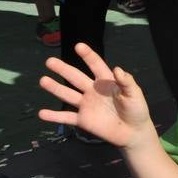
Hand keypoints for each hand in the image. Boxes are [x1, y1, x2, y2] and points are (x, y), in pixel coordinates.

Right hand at [38, 42, 154, 148]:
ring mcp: (86, 105)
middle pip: (76, 77)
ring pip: (68, 95)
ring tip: (43, 80)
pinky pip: (66, 117)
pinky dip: (54, 116)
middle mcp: (93, 91)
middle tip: (49, 61)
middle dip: (63, 69)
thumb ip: (127, 82)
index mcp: (106, 81)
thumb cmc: (136, 109)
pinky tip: (41, 113)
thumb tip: (117, 68)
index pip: (96, 65)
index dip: (88, 56)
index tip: (78, 46)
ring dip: (55, 88)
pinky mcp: (83, 120)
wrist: (133, 132)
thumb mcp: (135, 94)